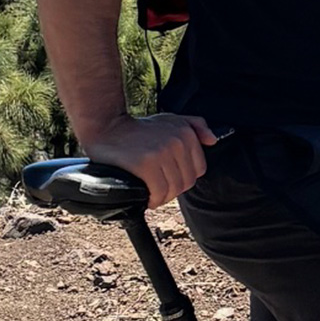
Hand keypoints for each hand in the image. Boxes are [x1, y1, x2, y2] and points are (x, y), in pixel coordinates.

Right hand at [81, 113, 216, 207]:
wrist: (107, 127)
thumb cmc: (139, 129)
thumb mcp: (170, 120)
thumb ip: (195, 126)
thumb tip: (212, 140)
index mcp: (186, 134)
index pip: (198, 170)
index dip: (183, 178)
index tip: (169, 177)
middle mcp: (177, 142)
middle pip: (186, 182)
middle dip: (172, 189)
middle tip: (156, 186)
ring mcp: (162, 152)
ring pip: (173, 190)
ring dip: (161, 197)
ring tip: (150, 192)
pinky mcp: (146, 164)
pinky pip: (158, 192)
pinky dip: (153, 199)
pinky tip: (144, 196)